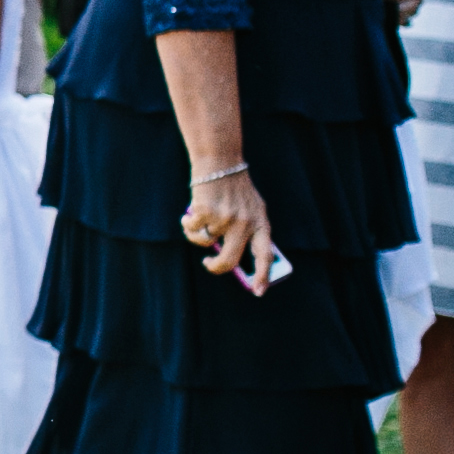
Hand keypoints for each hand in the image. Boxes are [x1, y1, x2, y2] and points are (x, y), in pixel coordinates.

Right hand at [181, 167, 277, 294]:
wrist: (219, 162)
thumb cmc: (234, 187)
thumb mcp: (250, 208)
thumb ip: (247, 232)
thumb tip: (233, 261)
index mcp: (261, 223)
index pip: (265, 255)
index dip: (263, 275)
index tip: (259, 292)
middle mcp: (245, 223)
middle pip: (230, 259)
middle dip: (216, 267)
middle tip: (209, 264)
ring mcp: (225, 219)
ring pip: (205, 241)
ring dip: (197, 232)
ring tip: (198, 219)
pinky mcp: (206, 213)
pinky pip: (193, 230)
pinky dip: (188, 223)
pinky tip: (191, 212)